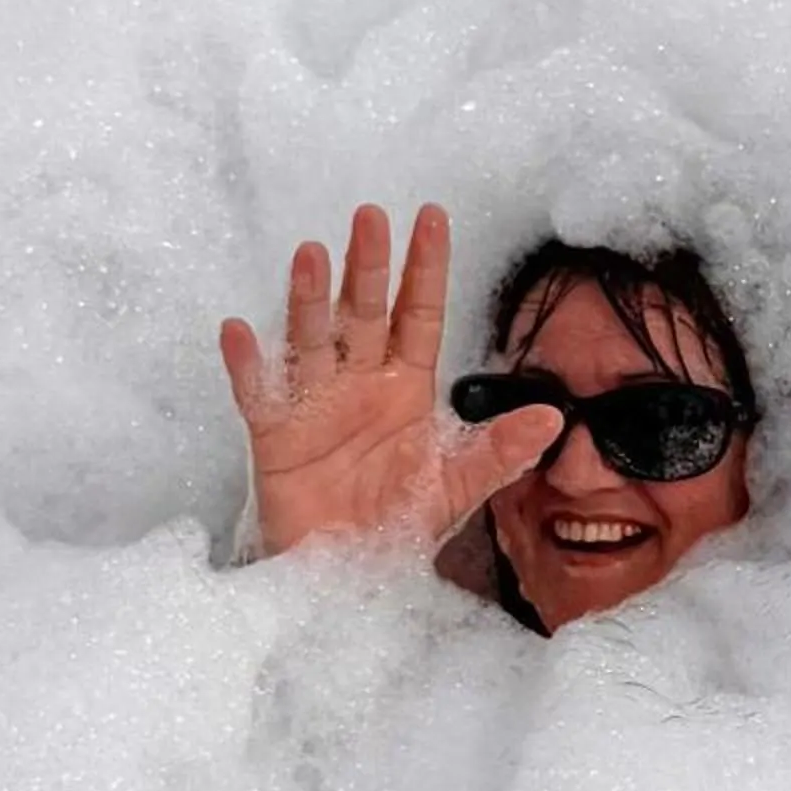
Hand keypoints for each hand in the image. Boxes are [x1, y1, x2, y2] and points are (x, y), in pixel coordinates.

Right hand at [219, 203, 559, 560]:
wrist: (346, 574)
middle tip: (371, 216)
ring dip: (310, 299)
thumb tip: (551, 418)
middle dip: (368, 266)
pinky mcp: (276, 437)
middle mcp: (359, 384)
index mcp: (404, 388)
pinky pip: (259, 395)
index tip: (431, 219)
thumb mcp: (456, 487)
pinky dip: (248, 365)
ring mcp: (314, 405)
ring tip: (312, 255)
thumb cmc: (395, 525)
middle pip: (363, 314)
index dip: (425, 269)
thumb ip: (499, 451)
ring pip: (312, 340)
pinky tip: (239, 331)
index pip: (418, 316)